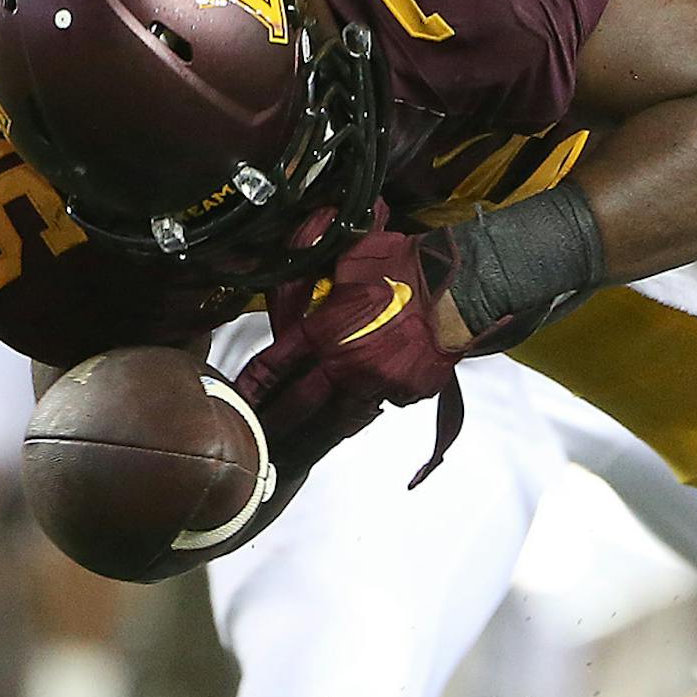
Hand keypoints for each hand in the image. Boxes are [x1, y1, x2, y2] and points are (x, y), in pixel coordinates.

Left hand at [234, 212, 466, 482]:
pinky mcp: (409, 392)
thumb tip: (288, 275)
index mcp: (323, 334)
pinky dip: (386, 392)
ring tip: (323, 429)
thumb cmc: (403, 267)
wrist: (456, 289)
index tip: (240, 402)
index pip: (272, 366)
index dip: (251, 387)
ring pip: (347, 411)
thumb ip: (315, 279)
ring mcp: (378, 384)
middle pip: (301, 404)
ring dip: (335, 414)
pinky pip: (391, 399)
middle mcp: (345, 366)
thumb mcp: (345, 259)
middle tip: (267, 436)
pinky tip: (390, 377)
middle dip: (280, 421)